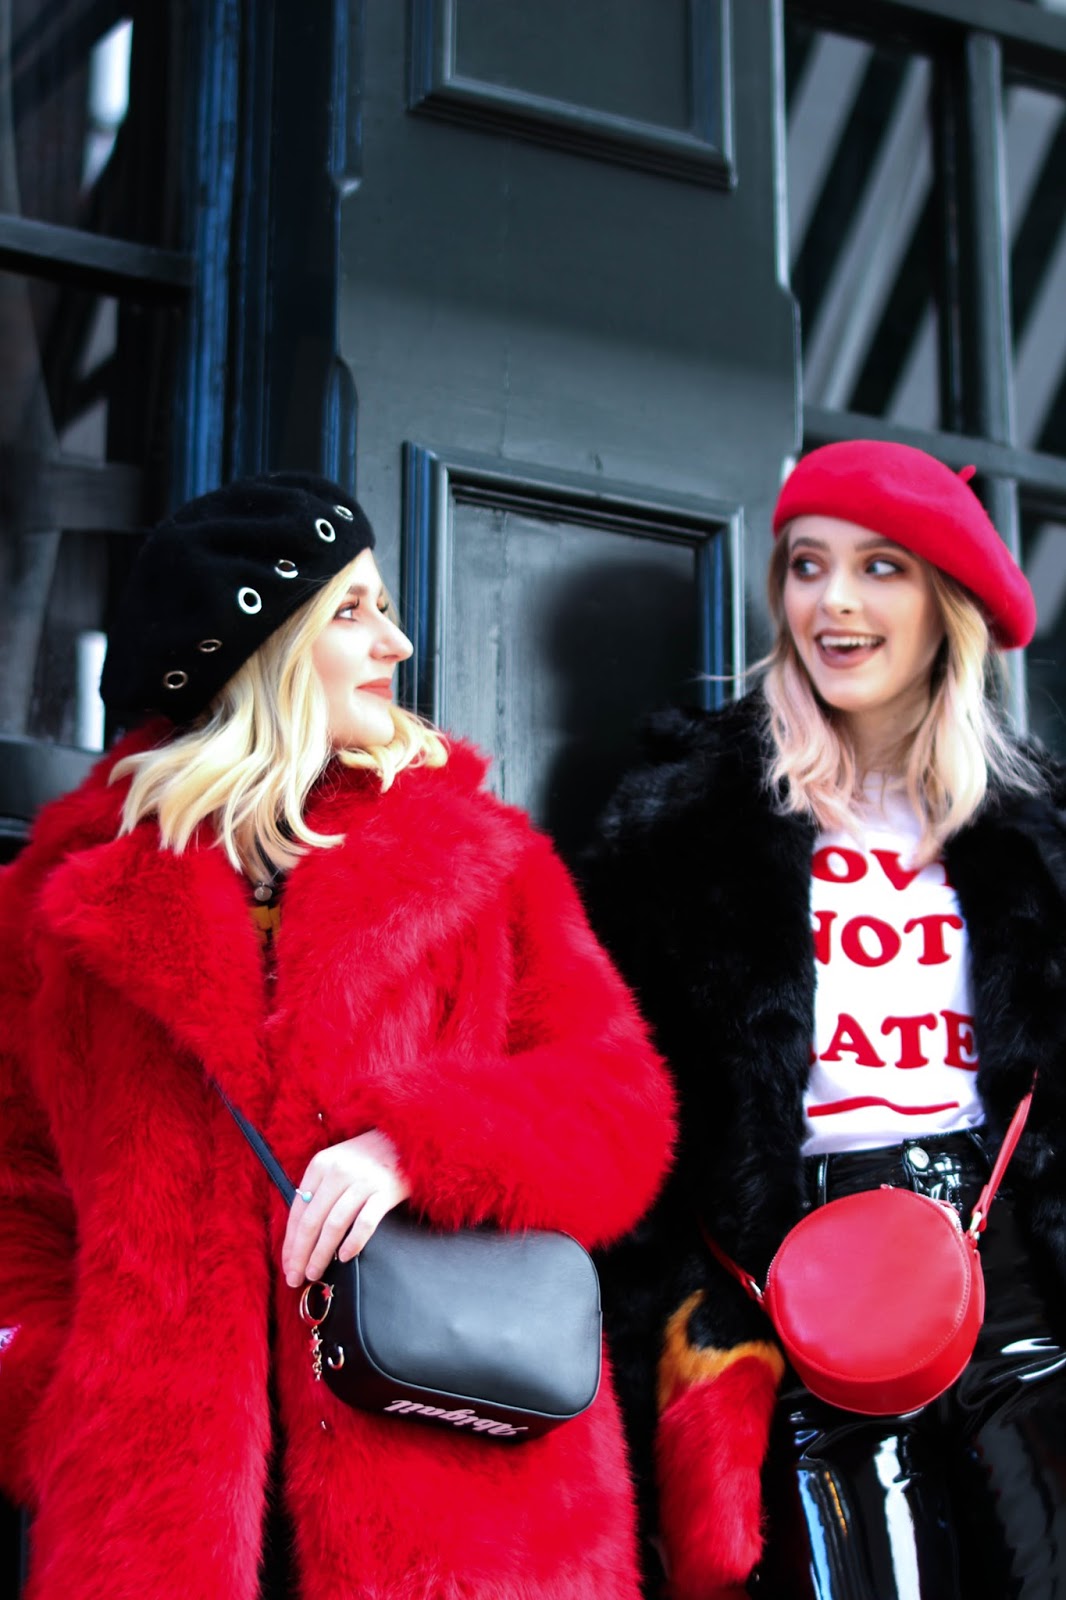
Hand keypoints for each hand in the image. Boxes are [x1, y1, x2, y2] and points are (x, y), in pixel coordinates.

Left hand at [281, 1129, 409, 1287]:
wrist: (407, 1139)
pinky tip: (345, 1257)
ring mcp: (363, 1181)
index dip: (290, 1242)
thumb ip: (319, 1189)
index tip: (287, 1265)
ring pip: (334, 1225)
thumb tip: (301, 1234)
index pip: (297, 1211)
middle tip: (296, 1277)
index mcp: (320, 1164)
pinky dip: (352, 1242)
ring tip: (315, 1272)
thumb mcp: (337, 1162)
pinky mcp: (385, 1191)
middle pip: (312, 1222)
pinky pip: (365, 1223)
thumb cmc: (368, 1157)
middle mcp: (339, 1171)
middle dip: (301, 1254)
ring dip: (321, 1254)